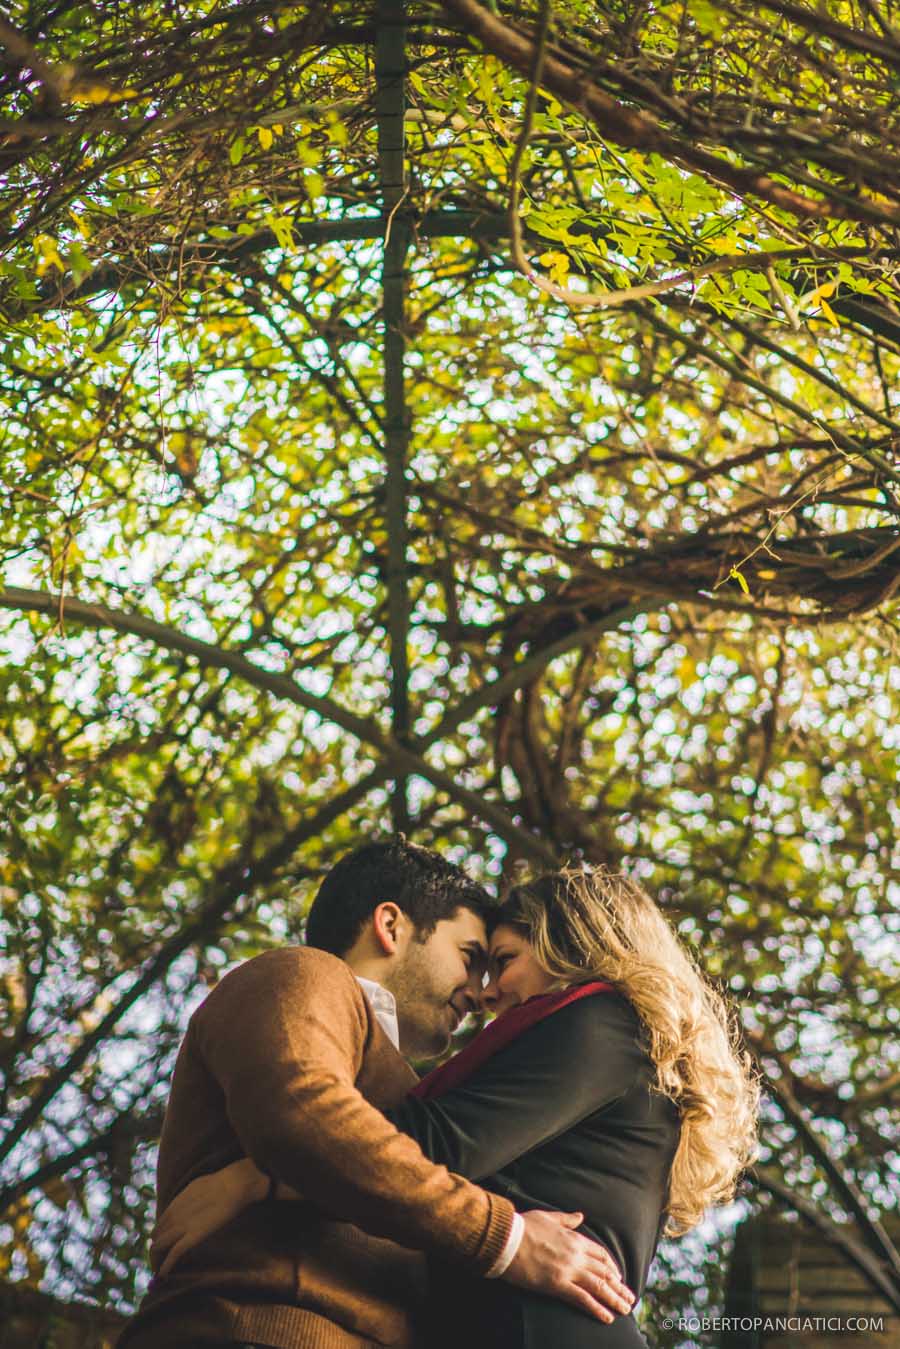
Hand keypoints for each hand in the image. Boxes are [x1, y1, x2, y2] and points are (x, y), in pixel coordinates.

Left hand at [150, 1157, 267, 1276]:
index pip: (160, 1225)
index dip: (158, 1236)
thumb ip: (188, 1200)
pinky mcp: (192, 1238)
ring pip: (159, 1246)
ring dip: (156, 1258)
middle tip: (160, 1260)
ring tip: (157, 1269)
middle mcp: (174, 1216)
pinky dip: (166, 1265)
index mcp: (175, 1204)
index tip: (162, 1244)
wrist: (231, 1185)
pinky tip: (162, 1274)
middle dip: (155, 1249)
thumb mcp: (197, 1189)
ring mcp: (182, 1227)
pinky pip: (174, 1254)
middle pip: (156, 1237)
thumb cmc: (220, 1184)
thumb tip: (189, 1206)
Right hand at [502, 1210, 634, 1323]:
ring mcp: (568, 1270)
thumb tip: (580, 1216)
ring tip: (625, 1310)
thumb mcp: (548, 1217)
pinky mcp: (558, 1284)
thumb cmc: (523, 1227)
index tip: (619, 1277)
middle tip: (630, 1299)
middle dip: (619, 1287)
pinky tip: (607, 1318)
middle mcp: (576, 1254)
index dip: (612, 1267)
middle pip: (604, 1272)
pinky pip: (582, 1299)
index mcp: (574, 1238)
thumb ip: (566, 1219)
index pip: (601, 1254)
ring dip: (614, 1299)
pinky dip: (597, 1309)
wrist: (506, 1238)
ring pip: (599, 1286)